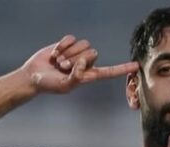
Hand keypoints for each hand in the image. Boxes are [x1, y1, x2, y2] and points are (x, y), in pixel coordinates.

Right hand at [21, 36, 137, 94]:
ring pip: (83, 44)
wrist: (34, 75)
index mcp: (88, 76)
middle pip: (92, 53)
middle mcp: (85, 64)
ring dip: (68, 53)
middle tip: (63, 67)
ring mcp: (77, 53)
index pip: (108, 72)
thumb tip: (83, 63)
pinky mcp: (68, 44)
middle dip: (76, 58)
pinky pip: (71, 38)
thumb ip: (76, 77)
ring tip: (58, 62)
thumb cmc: (49, 85)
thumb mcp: (64, 85)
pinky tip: (54, 54)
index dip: (122, 69)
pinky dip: (62, 45)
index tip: (135, 65)